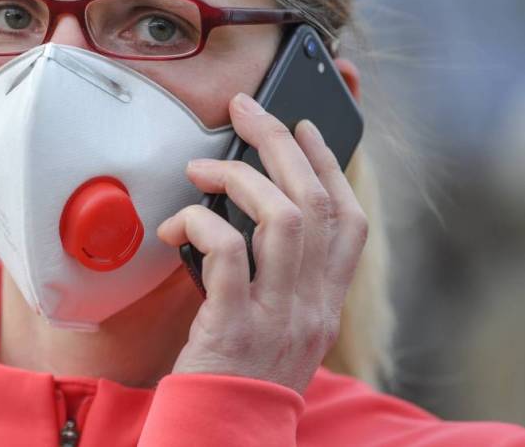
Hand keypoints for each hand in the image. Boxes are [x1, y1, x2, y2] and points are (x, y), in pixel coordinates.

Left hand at [156, 91, 367, 394]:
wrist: (221, 433)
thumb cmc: (237, 372)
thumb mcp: (274, 324)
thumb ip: (274, 274)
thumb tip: (243, 208)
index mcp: (324, 303)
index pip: (350, 222)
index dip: (331, 166)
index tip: (306, 128)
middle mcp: (311, 306)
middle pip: (315, 203)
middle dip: (281, 144)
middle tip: (247, 109)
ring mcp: (277, 316)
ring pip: (282, 217)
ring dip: (237, 176)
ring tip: (199, 166)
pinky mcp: (234, 325)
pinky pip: (227, 252)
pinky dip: (200, 222)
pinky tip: (175, 223)